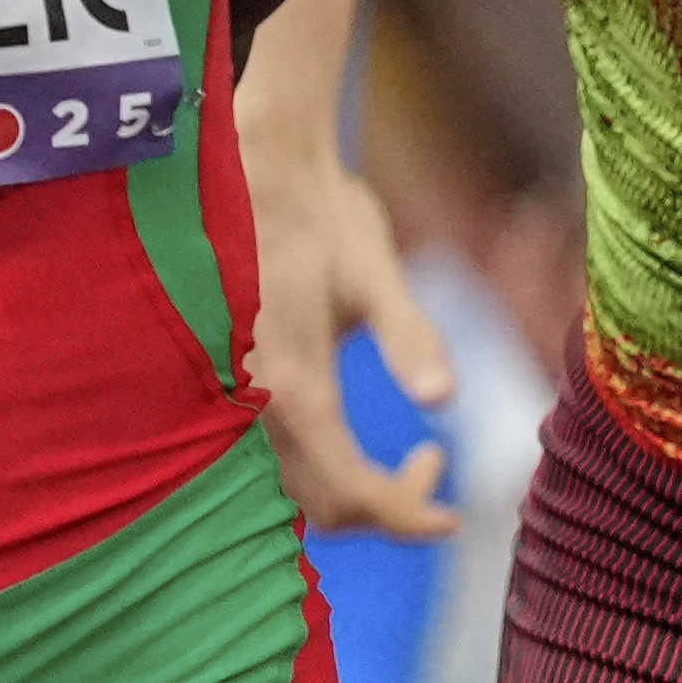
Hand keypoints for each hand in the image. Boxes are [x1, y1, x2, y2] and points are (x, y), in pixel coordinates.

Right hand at [253, 139, 453, 540]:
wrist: (255, 165)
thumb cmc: (322, 212)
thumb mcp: (374, 270)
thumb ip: (408, 335)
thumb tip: (443, 399)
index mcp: (294, 386)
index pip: (350, 489)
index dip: (404, 515)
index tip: (450, 517)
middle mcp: (254, 404)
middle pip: (319, 505)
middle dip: (384, 507)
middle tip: (434, 465)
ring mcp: (234, 396)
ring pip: (289, 489)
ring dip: (350, 491)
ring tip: (404, 461)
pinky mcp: (231, 382)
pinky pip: (269, 459)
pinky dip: (317, 469)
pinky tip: (349, 438)